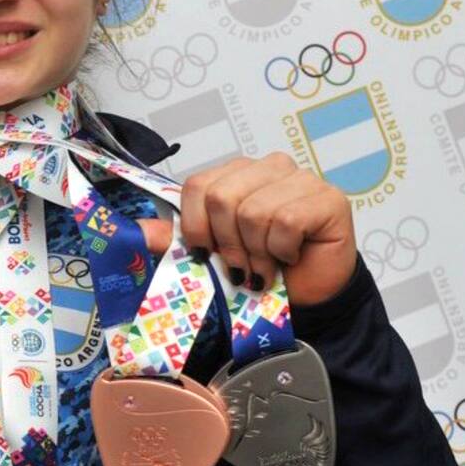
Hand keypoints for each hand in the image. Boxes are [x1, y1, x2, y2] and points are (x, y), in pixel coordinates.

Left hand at [132, 152, 355, 306]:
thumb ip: (178, 239)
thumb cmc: (262, 270)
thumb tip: (136, 231)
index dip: (196, 226)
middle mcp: (268, 168)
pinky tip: (290, 257)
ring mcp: (301, 179)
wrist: (309, 297)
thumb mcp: (213, 255)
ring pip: (254, 212)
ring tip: (266, 266)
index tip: (207, 254)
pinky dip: (282, 250)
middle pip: (222, 197)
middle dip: (227, 244)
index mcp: (236, 174)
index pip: (198, 185)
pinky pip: (287, 221)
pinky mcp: (328, 198)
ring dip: (257, 253)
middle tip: (241, 266)